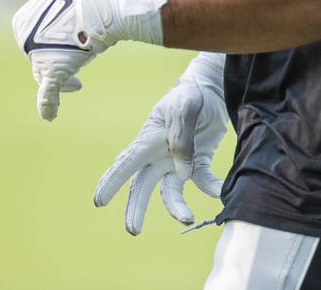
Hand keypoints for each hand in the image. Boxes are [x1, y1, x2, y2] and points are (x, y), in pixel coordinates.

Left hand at [11, 0, 166, 121]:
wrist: (97, 7)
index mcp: (20, 23)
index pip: (33, 40)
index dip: (49, 41)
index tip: (67, 37)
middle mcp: (24, 42)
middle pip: (41, 60)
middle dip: (59, 60)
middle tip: (78, 53)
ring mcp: (37, 58)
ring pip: (47, 77)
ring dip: (63, 81)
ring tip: (78, 82)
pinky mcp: (53, 72)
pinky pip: (47, 94)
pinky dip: (48, 105)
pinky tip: (48, 116)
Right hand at [93, 53, 227, 234]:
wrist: (212, 90)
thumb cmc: (190, 96)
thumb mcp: (184, 109)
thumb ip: (181, 138)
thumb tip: (181, 172)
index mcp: (148, 139)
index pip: (126, 163)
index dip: (112, 182)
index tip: (99, 201)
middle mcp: (159, 154)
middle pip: (142, 185)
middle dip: (135, 208)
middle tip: (133, 230)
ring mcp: (178, 161)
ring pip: (171, 190)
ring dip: (176, 206)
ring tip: (188, 219)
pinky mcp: (198, 162)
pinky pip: (203, 180)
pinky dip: (212, 188)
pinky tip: (221, 192)